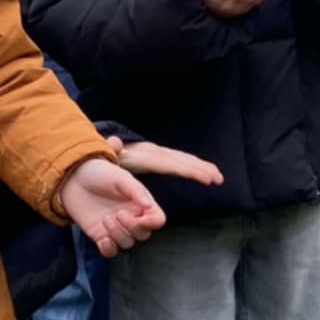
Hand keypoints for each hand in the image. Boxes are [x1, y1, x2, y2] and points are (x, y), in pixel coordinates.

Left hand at [58, 156, 166, 256]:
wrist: (74, 177)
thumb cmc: (100, 173)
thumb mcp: (120, 177)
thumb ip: (135, 190)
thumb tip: (149, 205)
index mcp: (141, 203)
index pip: (157, 220)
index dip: (152, 222)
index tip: (140, 216)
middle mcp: (132, 217)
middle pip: (143, 234)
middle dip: (131, 227)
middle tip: (117, 213)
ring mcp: (116, 228)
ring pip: (127, 243)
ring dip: (118, 235)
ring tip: (106, 219)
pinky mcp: (101, 235)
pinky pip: (111, 251)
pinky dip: (109, 249)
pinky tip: (102, 239)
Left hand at [106, 135, 223, 186]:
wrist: (101, 150)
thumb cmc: (102, 161)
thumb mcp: (104, 156)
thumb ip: (110, 150)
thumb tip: (114, 141)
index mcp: (146, 157)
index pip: (173, 164)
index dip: (191, 171)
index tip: (207, 178)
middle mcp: (155, 153)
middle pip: (183, 161)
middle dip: (202, 169)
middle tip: (219, 178)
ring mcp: (157, 155)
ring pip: (184, 160)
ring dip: (201, 167)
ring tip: (217, 177)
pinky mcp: (157, 159)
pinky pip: (178, 163)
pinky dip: (192, 167)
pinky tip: (201, 173)